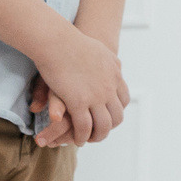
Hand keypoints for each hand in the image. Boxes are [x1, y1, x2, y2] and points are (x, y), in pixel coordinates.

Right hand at [28, 28, 130, 146]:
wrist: (57, 40)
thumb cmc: (70, 41)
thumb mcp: (99, 50)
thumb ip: (108, 59)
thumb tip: (115, 64)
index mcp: (114, 74)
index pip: (123, 99)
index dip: (115, 110)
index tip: (105, 114)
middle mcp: (109, 88)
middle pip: (117, 116)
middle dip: (108, 127)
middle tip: (98, 131)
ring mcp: (95, 97)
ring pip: (103, 126)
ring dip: (97, 136)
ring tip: (88, 139)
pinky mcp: (78, 103)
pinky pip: (84, 127)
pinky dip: (82, 136)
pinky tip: (76, 139)